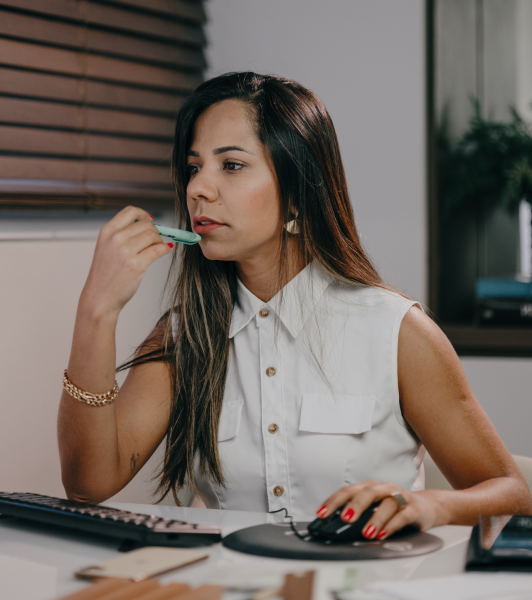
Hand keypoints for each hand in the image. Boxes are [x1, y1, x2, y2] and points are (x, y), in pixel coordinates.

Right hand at [80, 206, 171, 317]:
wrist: (100, 297)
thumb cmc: (105, 275)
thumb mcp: (106, 248)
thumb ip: (121, 235)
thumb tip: (147, 225)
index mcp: (107, 232)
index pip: (130, 212)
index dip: (144, 215)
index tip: (150, 220)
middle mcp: (115, 238)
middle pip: (146, 224)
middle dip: (155, 231)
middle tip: (156, 240)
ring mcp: (125, 251)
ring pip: (153, 236)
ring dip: (160, 241)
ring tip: (159, 248)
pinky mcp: (136, 264)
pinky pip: (158, 249)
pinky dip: (165, 248)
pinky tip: (166, 250)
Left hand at [315, 480, 443, 539]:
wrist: (427, 506)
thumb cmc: (395, 508)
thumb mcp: (375, 508)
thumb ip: (359, 515)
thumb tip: (335, 528)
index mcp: (370, 487)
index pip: (348, 491)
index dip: (333, 502)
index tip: (321, 514)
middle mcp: (383, 488)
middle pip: (367, 492)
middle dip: (354, 506)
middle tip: (345, 519)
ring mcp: (399, 496)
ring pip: (386, 504)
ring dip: (375, 519)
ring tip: (366, 533)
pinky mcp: (413, 508)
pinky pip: (402, 516)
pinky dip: (391, 526)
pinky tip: (383, 535)